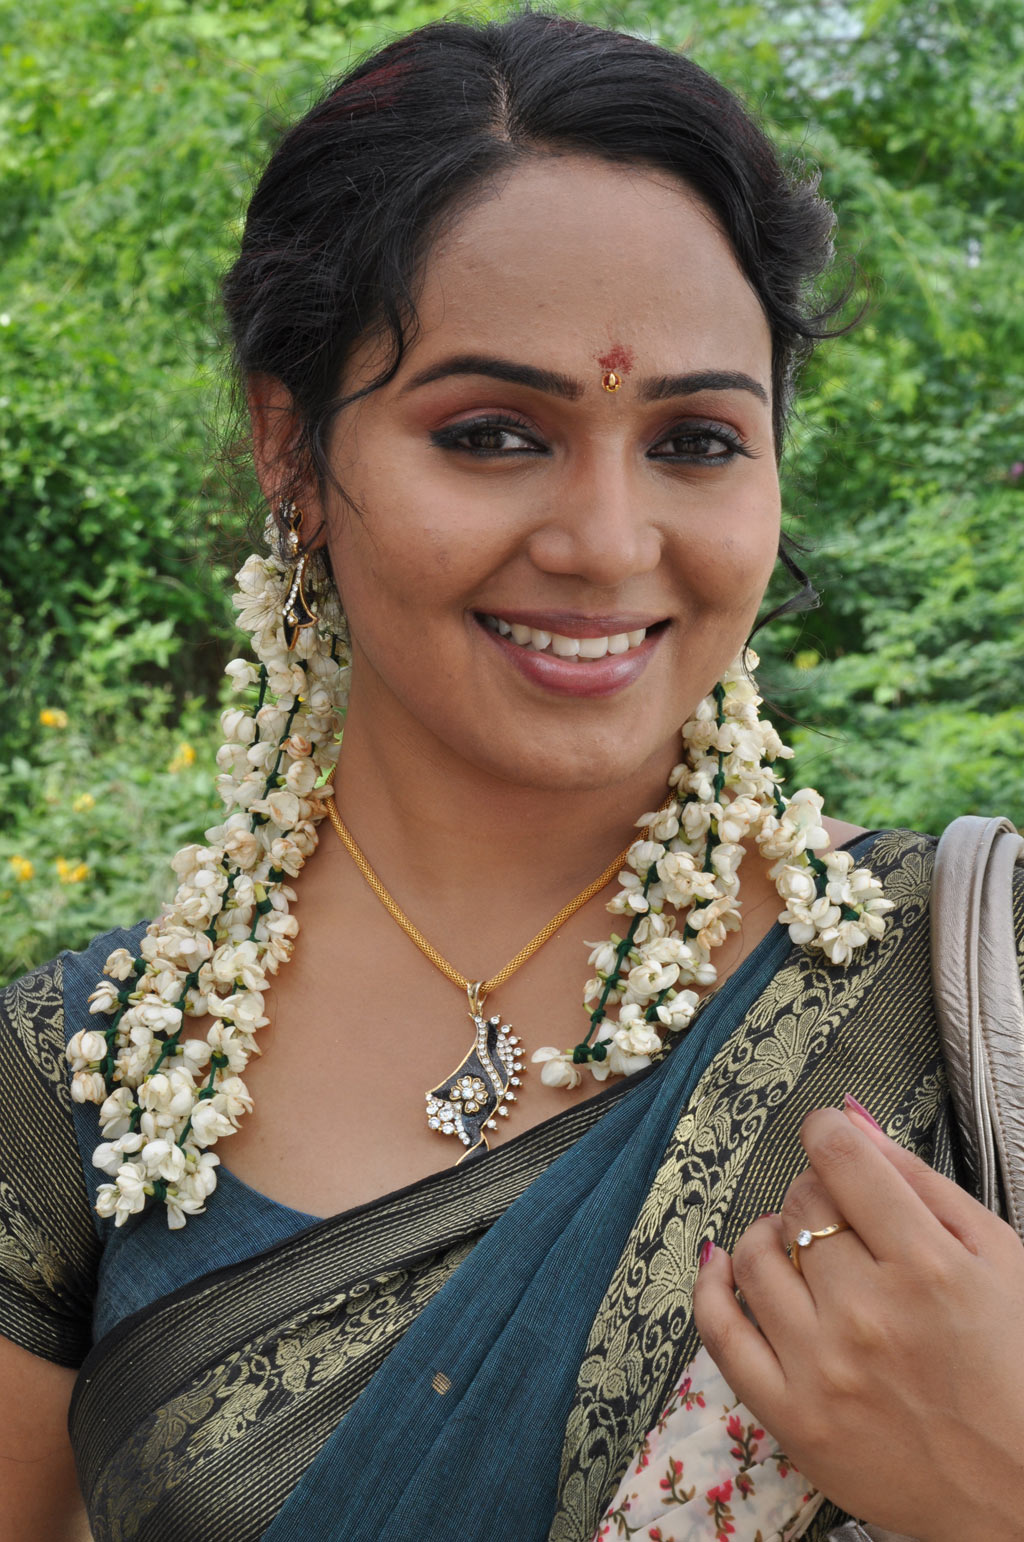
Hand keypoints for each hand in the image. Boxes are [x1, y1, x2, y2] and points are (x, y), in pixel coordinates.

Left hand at [692, 1099, 1023, 1541]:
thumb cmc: (1018, 1368)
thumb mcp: (999, 1257)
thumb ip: (921, 1182)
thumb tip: (852, 1121)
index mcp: (929, 1267)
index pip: (841, 1161)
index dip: (827, 1133)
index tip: (827, 1136)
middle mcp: (869, 1315)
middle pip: (800, 1206)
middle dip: (814, 1195)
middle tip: (837, 1215)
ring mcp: (824, 1369)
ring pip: (755, 1258)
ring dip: (769, 1234)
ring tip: (796, 1246)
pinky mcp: (793, 1418)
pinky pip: (721, 1334)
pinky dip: (711, 1287)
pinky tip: (723, 1266)